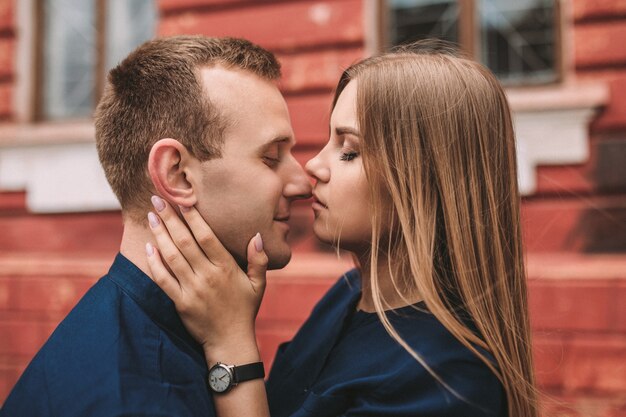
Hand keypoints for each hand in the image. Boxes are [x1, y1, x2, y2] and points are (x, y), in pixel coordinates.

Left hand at [145, 196, 267, 360]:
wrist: (230, 341)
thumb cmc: (245, 309)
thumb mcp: (258, 284)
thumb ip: (259, 260)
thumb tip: (258, 236)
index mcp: (226, 268)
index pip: (207, 236)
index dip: (194, 217)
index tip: (183, 200)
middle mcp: (208, 276)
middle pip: (185, 241)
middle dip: (170, 218)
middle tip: (158, 198)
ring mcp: (193, 289)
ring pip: (172, 256)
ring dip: (160, 234)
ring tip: (151, 216)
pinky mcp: (180, 302)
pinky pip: (163, 279)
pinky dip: (154, 262)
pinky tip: (148, 247)